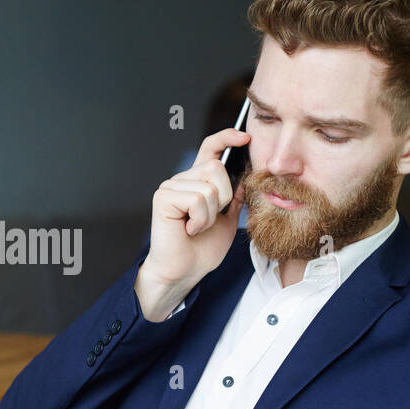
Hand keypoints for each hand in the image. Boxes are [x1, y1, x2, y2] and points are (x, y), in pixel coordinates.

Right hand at [134, 128, 249, 320]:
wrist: (184, 272)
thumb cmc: (202, 249)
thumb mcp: (228, 219)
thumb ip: (235, 197)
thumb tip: (246, 175)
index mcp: (197, 181)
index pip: (211, 148)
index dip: (227, 137)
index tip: (246, 136)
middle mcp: (182, 179)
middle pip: (216, 168)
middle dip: (224, 198)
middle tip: (210, 219)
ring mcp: (170, 187)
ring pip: (209, 187)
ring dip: (211, 214)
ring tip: (197, 227)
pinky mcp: (163, 197)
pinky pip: (197, 199)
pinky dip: (200, 220)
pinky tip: (189, 229)